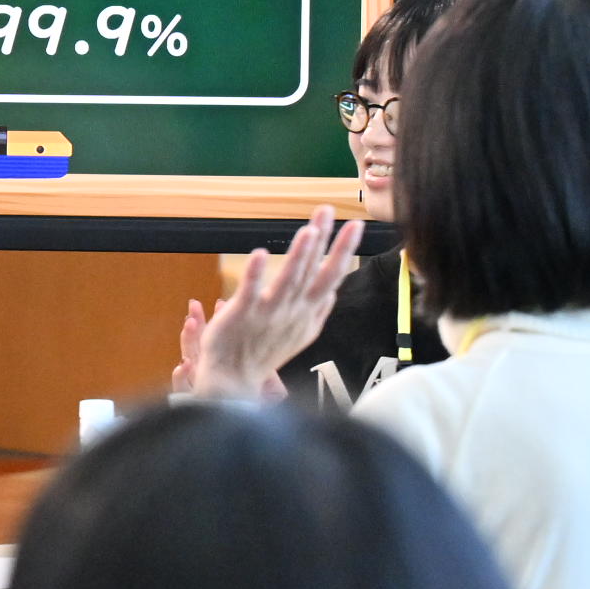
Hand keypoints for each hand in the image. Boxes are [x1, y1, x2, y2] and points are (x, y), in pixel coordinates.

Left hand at [175, 210, 363, 400]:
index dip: (344, 250)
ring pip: (288, 280)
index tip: (355, 224)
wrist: (234, 379)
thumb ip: (318, 312)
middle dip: (323, 240)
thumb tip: (332, 293)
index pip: (331, 276)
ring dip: (299, 255)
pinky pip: (250, 291)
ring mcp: (269, 313)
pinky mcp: (241, 314)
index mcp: (308, 312)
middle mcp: (293, 310)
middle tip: (328, 209)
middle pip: (312, 270)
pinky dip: (255, 274)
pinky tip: (260, 254)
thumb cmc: (266, 353)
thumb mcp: (300, 334)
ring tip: (308, 230)